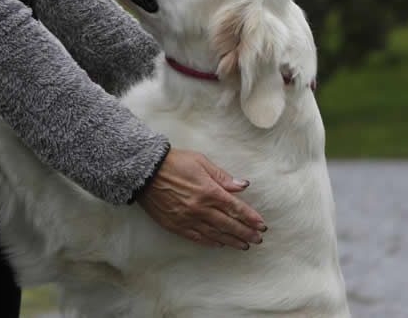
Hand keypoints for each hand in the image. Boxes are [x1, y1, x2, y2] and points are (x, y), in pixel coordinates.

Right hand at [136, 148, 266, 249]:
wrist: (145, 171)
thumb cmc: (174, 163)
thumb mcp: (201, 163)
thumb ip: (223, 177)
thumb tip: (243, 185)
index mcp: (209, 191)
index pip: (236, 208)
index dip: (250, 218)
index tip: (262, 226)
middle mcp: (200, 208)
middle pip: (228, 224)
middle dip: (245, 233)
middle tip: (258, 240)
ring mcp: (187, 218)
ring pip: (215, 234)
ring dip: (232, 240)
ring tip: (244, 246)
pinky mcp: (175, 225)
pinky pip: (197, 237)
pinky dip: (210, 242)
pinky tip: (220, 244)